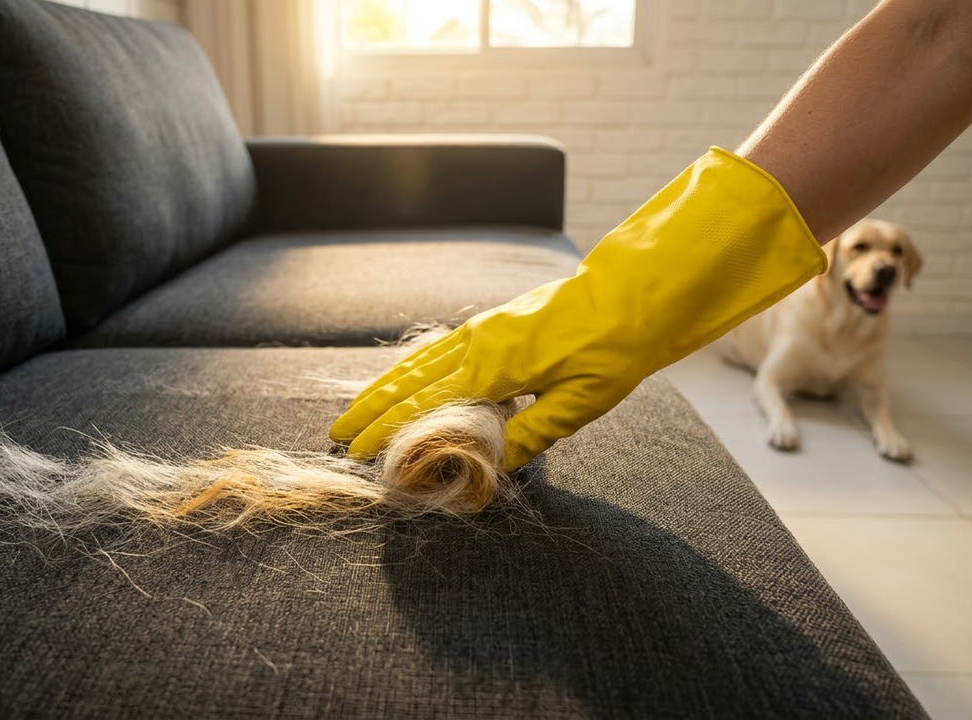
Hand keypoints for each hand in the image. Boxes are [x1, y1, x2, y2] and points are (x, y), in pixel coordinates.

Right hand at [331, 147, 827, 470]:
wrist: (635, 293)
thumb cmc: (613, 349)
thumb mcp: (581, 404)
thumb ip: (532, 436)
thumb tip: (492, 469)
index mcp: (496, 366)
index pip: (427, 406)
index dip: (390, 432)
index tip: (361, 454)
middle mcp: (480, 343)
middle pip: (409, 380)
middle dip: (371, 409)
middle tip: (337, 436)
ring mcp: (484, 329)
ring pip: (418, 360)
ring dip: (383, 387)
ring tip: (355, 409)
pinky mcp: (494, 323)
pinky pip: (438, 348)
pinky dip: (409, 367)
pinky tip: (401, 378)